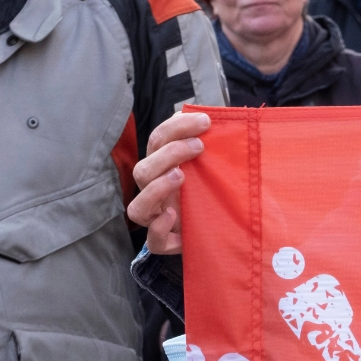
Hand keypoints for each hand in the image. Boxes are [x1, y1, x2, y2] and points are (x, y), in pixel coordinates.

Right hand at [127, 112, 210, 254]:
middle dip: (168, 154)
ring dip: (156, 188)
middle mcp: (155, 192)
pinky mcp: (167, 243)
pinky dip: (159, 229)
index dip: (176, 127)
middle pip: (142, 170)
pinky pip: (153, 242)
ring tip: (181, 176)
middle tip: (198, 146)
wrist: (224, 229)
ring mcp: (157, 219)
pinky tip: (172, 216)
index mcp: (162, 167)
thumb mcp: (216, 165)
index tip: (205, 120)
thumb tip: (213, 117)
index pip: (157, 141)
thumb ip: (212, 144)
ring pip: (137, 208)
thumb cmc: (215, 190)